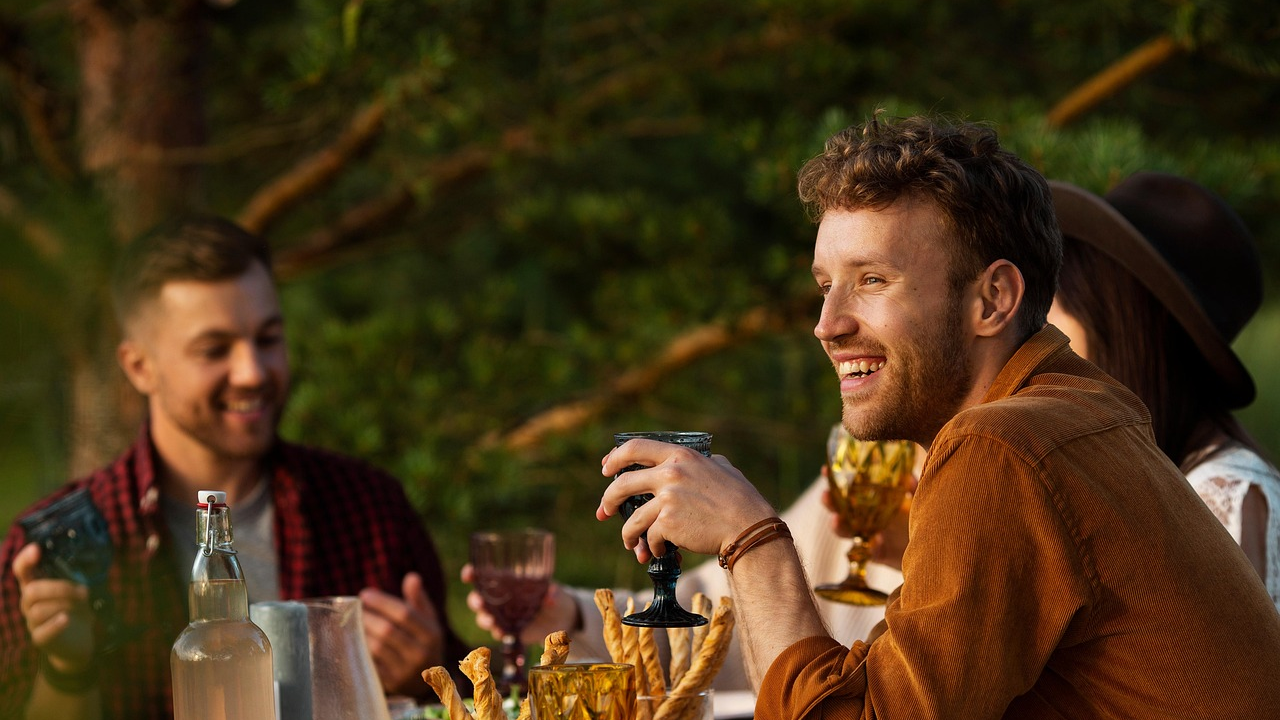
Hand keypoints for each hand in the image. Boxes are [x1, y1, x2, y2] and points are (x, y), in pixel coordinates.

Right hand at [13, 543, 94, 672]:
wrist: (78, 643)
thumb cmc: (76, 610)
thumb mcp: (77, 591)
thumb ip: (75, 578)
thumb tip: (86, 562)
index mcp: (36, 587)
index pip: (22, 571)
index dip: (25, 560)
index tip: (36, 549)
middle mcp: (29, 604)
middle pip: (31, 591)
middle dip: (59, 588)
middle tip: (83, 591)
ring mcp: (32, 622)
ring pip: (39, 610)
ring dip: (65, 605)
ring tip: (84, 605)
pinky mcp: (40, 639)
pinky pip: (43, 631)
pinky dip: (55, 624)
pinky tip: (67, 619)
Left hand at [360, 572, 443, 695]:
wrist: (427, 682)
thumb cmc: (424, 643)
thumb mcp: (428, 621)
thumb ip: (418, 599)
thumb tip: (411, 577)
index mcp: (432, 634)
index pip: (404, 614)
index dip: (382, 602)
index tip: (365, 594)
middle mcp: (421, 654)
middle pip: (388, 631)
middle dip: (368, 616)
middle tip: (356, 608)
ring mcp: (405, 671)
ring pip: (377, 648)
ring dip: (362, 632)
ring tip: (353, 621)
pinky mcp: (391, 684)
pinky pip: (371, 663)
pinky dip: (361, 649)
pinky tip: (355, 639)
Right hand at [461, 564, 579, 644]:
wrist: (562, 619)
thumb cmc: (555, 596)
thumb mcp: (556, 592)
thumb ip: (553, 593)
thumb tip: (551, 595)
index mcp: (507, 581)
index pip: (483, 575)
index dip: (472, 573)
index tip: (468, 574)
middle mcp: (500, 598)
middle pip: (478, 598)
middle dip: (475, 601)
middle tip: (480, 603)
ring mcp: (503, 615)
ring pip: (484, 617)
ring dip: (484, 619)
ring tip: (492, 621)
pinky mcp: (509, 630)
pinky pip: (497, 632)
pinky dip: (498, 633)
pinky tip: (502, 633)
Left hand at [598, 439, 775, 561]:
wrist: (748, 527)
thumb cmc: (741, 499)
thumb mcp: (722, 468)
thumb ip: (702, 463)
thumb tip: (693, 463)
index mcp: (680, 456)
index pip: (634, 448)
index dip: (615, 458)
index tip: (606, 467)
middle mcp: (670, 473)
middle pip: (622, 484)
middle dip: (609, 500)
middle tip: (604, 511)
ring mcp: (667, 499)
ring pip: (632, 519)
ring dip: (628, 534)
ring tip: (631, 543)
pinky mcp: (668, 524)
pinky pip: (649, 537)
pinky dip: (652, 547)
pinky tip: (658, 551)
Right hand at [820, 469, 915, 570]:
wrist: (932, 547)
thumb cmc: (923, 519)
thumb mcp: (919, 500)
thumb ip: (913, 489)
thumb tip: (907, 477)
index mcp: (873, 502)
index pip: (850, 488)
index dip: (836, 479)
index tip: (825, 469)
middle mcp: (868, 518)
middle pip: (841, 509)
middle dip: (830, 502)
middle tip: (825, 495)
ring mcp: (871, 537)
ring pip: (847, 532)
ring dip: (839, 526)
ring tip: (836, 519)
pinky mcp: (879, 555)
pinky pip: (871, 553)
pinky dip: (872, 547)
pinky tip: (876, 540)